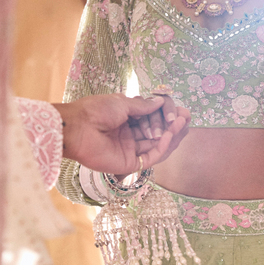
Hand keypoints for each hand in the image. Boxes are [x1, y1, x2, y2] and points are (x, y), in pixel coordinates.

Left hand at [54, 94, 189, 173]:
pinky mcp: (130, 163)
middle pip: (159, 132)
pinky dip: (162, 147)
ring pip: (158, 145)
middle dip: (173, 125)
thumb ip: (143, 106)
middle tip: (185, 117)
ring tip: (181, 124)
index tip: (177, 108)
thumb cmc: (95, 111)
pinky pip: (151, 157)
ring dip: (171, 135)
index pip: (154, 118)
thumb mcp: (122, 103)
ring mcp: (131, 150)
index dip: (166, 114)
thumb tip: (161, 101)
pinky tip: (168, 135)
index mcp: (127, 119)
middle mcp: (131, 135)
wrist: (77, 128)